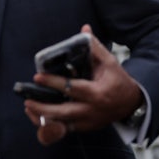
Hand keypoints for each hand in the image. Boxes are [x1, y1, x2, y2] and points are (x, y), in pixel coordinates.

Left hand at [23, 24, 143, 144]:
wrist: (131, 103)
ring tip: (29, 107)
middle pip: (64, 111)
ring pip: (62, 124)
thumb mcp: (110, 62)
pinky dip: (50, 124)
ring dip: (43, 118)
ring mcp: (88, 121)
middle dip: (43, 107)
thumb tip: (84, 29)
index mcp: (98, 92)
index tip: (37, 76)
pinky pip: (64, 129)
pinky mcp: (85, 128)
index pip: (72, 88)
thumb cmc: (118, 80)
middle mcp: (92, 109)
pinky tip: (37, 116)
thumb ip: (94, 47)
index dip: (54, 82)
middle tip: (27, 99)